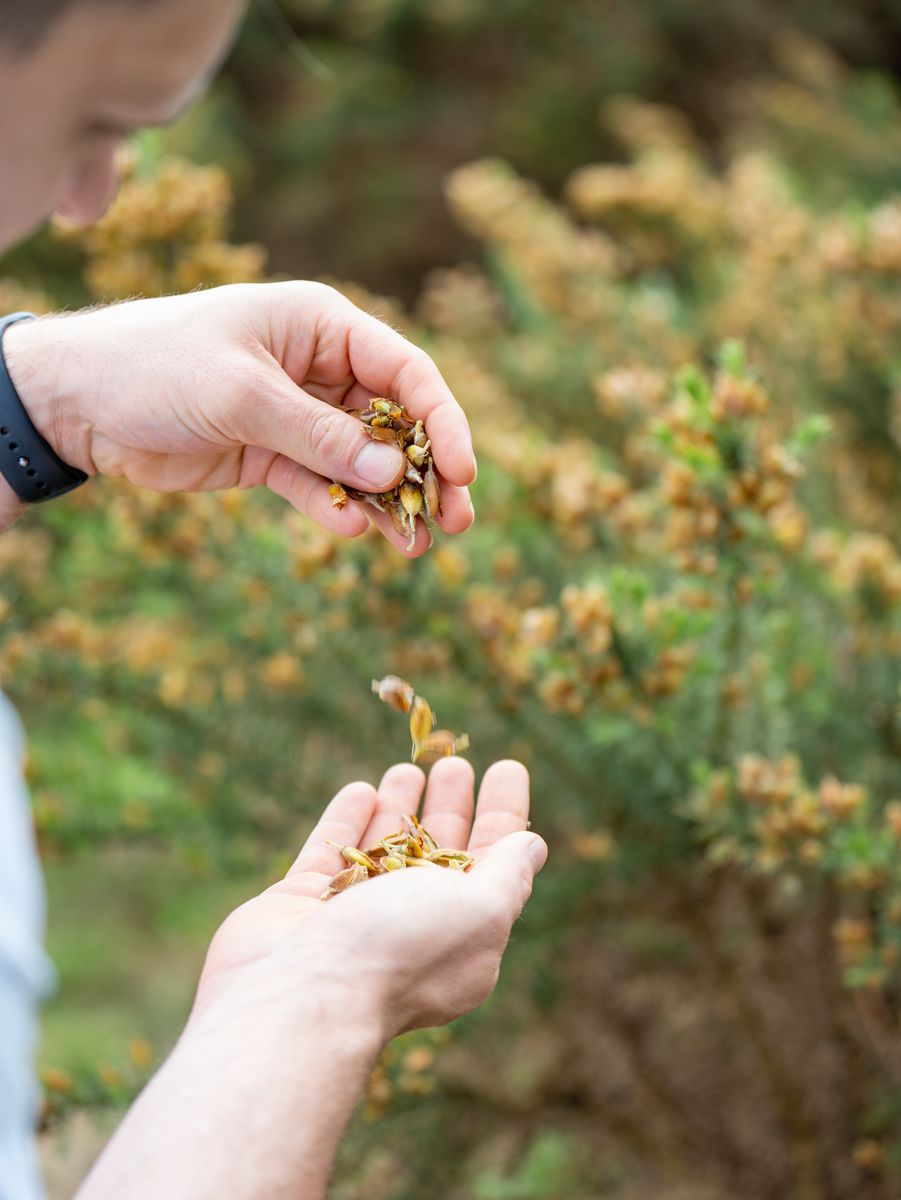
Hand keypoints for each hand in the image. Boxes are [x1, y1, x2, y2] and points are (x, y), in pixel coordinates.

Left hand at [2, 283, 475, 554]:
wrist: (80, 400)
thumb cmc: (159, 366)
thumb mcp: (243, 395)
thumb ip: (319, 436)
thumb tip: (393, 472)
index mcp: (323, 326)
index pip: (406, 372)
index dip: (442, 420)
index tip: (462, 471)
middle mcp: (320, 368)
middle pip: (395, 423)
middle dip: (427, 472)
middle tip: (457, 522)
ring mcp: (297, 415)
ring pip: (362, 462)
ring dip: (390, 503)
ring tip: (415, 547)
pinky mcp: (271, 456)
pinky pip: (319, 485)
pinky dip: (337, 509)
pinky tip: (351, 532)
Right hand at [77, 760, 544, 1199]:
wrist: (303, 996)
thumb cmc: (402, 951)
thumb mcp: (480, 912)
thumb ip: (508, 875)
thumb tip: (533, 847)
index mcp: (465, 936)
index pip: (496, 862)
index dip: (504, 813)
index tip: (507, 767)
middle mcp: (412, 928)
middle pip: (439, 853)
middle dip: (452, 807)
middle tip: (455, 763)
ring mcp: (352, 919)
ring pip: (384, 850)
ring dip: (400, 808)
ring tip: (410, 767)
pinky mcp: (300, 906)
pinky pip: (331, 853)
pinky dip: (348, 821)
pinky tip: (361, 791)